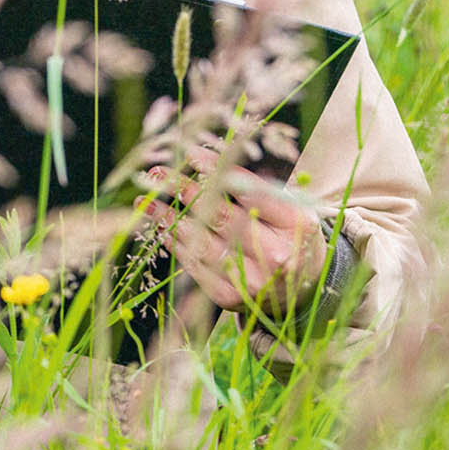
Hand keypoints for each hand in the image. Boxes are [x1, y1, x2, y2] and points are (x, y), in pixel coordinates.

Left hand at [143, 163, 327, 316]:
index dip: (216, 170)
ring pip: (200, 241)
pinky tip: (159, 225)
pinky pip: (193, 263)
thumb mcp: (289, 209)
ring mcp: (252, 280)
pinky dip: (174, 242)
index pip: (249, 191)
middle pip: (220, 216)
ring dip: (168, 218)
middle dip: (184, 191)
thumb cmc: (290, 237)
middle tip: (157, 173)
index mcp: (296, 225)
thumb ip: (254, 188)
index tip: (189, 153)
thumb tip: (204, 160)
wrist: (303, 290)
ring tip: (145, 200)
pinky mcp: (229, 296)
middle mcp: (275, 255)